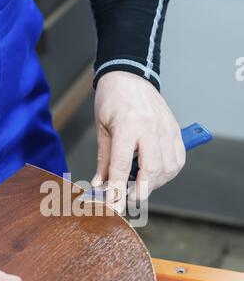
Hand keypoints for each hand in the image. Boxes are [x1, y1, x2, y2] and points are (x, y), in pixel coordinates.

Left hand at [92, 71, 185, 211]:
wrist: (130, 75)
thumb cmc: (112, 99)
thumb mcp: (102, 128)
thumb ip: (104, 159)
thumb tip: (101, 184)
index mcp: (128, 125)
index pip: (123, 166)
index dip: (118, 189)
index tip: (114, 206)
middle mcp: (150, 128)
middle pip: (152, 170)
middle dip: (141, 190)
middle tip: (129, 196)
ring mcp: (166, 128)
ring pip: (168, 167)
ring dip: (155, 183)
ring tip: (141, 183)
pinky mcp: (175, 129)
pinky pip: (178, 158)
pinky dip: (169, 172)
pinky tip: (157, 174)